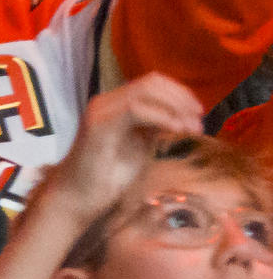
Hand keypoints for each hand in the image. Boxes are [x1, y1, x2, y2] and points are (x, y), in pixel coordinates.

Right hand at [39, 73, 208, 228]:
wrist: (80, 196)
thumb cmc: (109, 176)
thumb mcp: (141, 145)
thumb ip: (156, 128)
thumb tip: (181, 117)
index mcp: (116, 105)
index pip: (152, 84)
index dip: (180, 93)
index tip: (199, 114)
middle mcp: (107, 102)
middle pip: (151, 82)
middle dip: (181, 99)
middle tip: (198, 123)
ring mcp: (101, 110)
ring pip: (145, 90)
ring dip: (175, 107)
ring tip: (190, 128)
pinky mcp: (99, 124)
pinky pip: (135, 109)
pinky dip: (161, 117)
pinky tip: (176, 130)